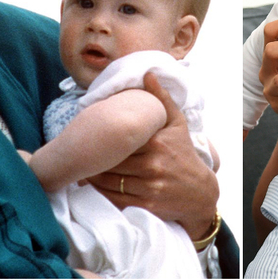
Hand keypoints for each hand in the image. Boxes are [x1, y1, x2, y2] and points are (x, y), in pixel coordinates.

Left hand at [83, 73, 217, 238]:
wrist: (199, 190)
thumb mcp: (177, 123)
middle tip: (78, 152)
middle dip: (93, 157)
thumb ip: (161, 98)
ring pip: (108, 181)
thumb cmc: (184, 152)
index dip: (100, 138)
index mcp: (156, 142)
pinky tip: (93, 185)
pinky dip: (100, 193)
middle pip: (110, 161)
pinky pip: (114, 199)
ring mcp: (149, 187)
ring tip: (81, 168)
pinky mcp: (146, 205)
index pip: (118, 140)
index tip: (87, 134)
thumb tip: (148, 73)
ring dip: (91, 176)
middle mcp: (152, 164)